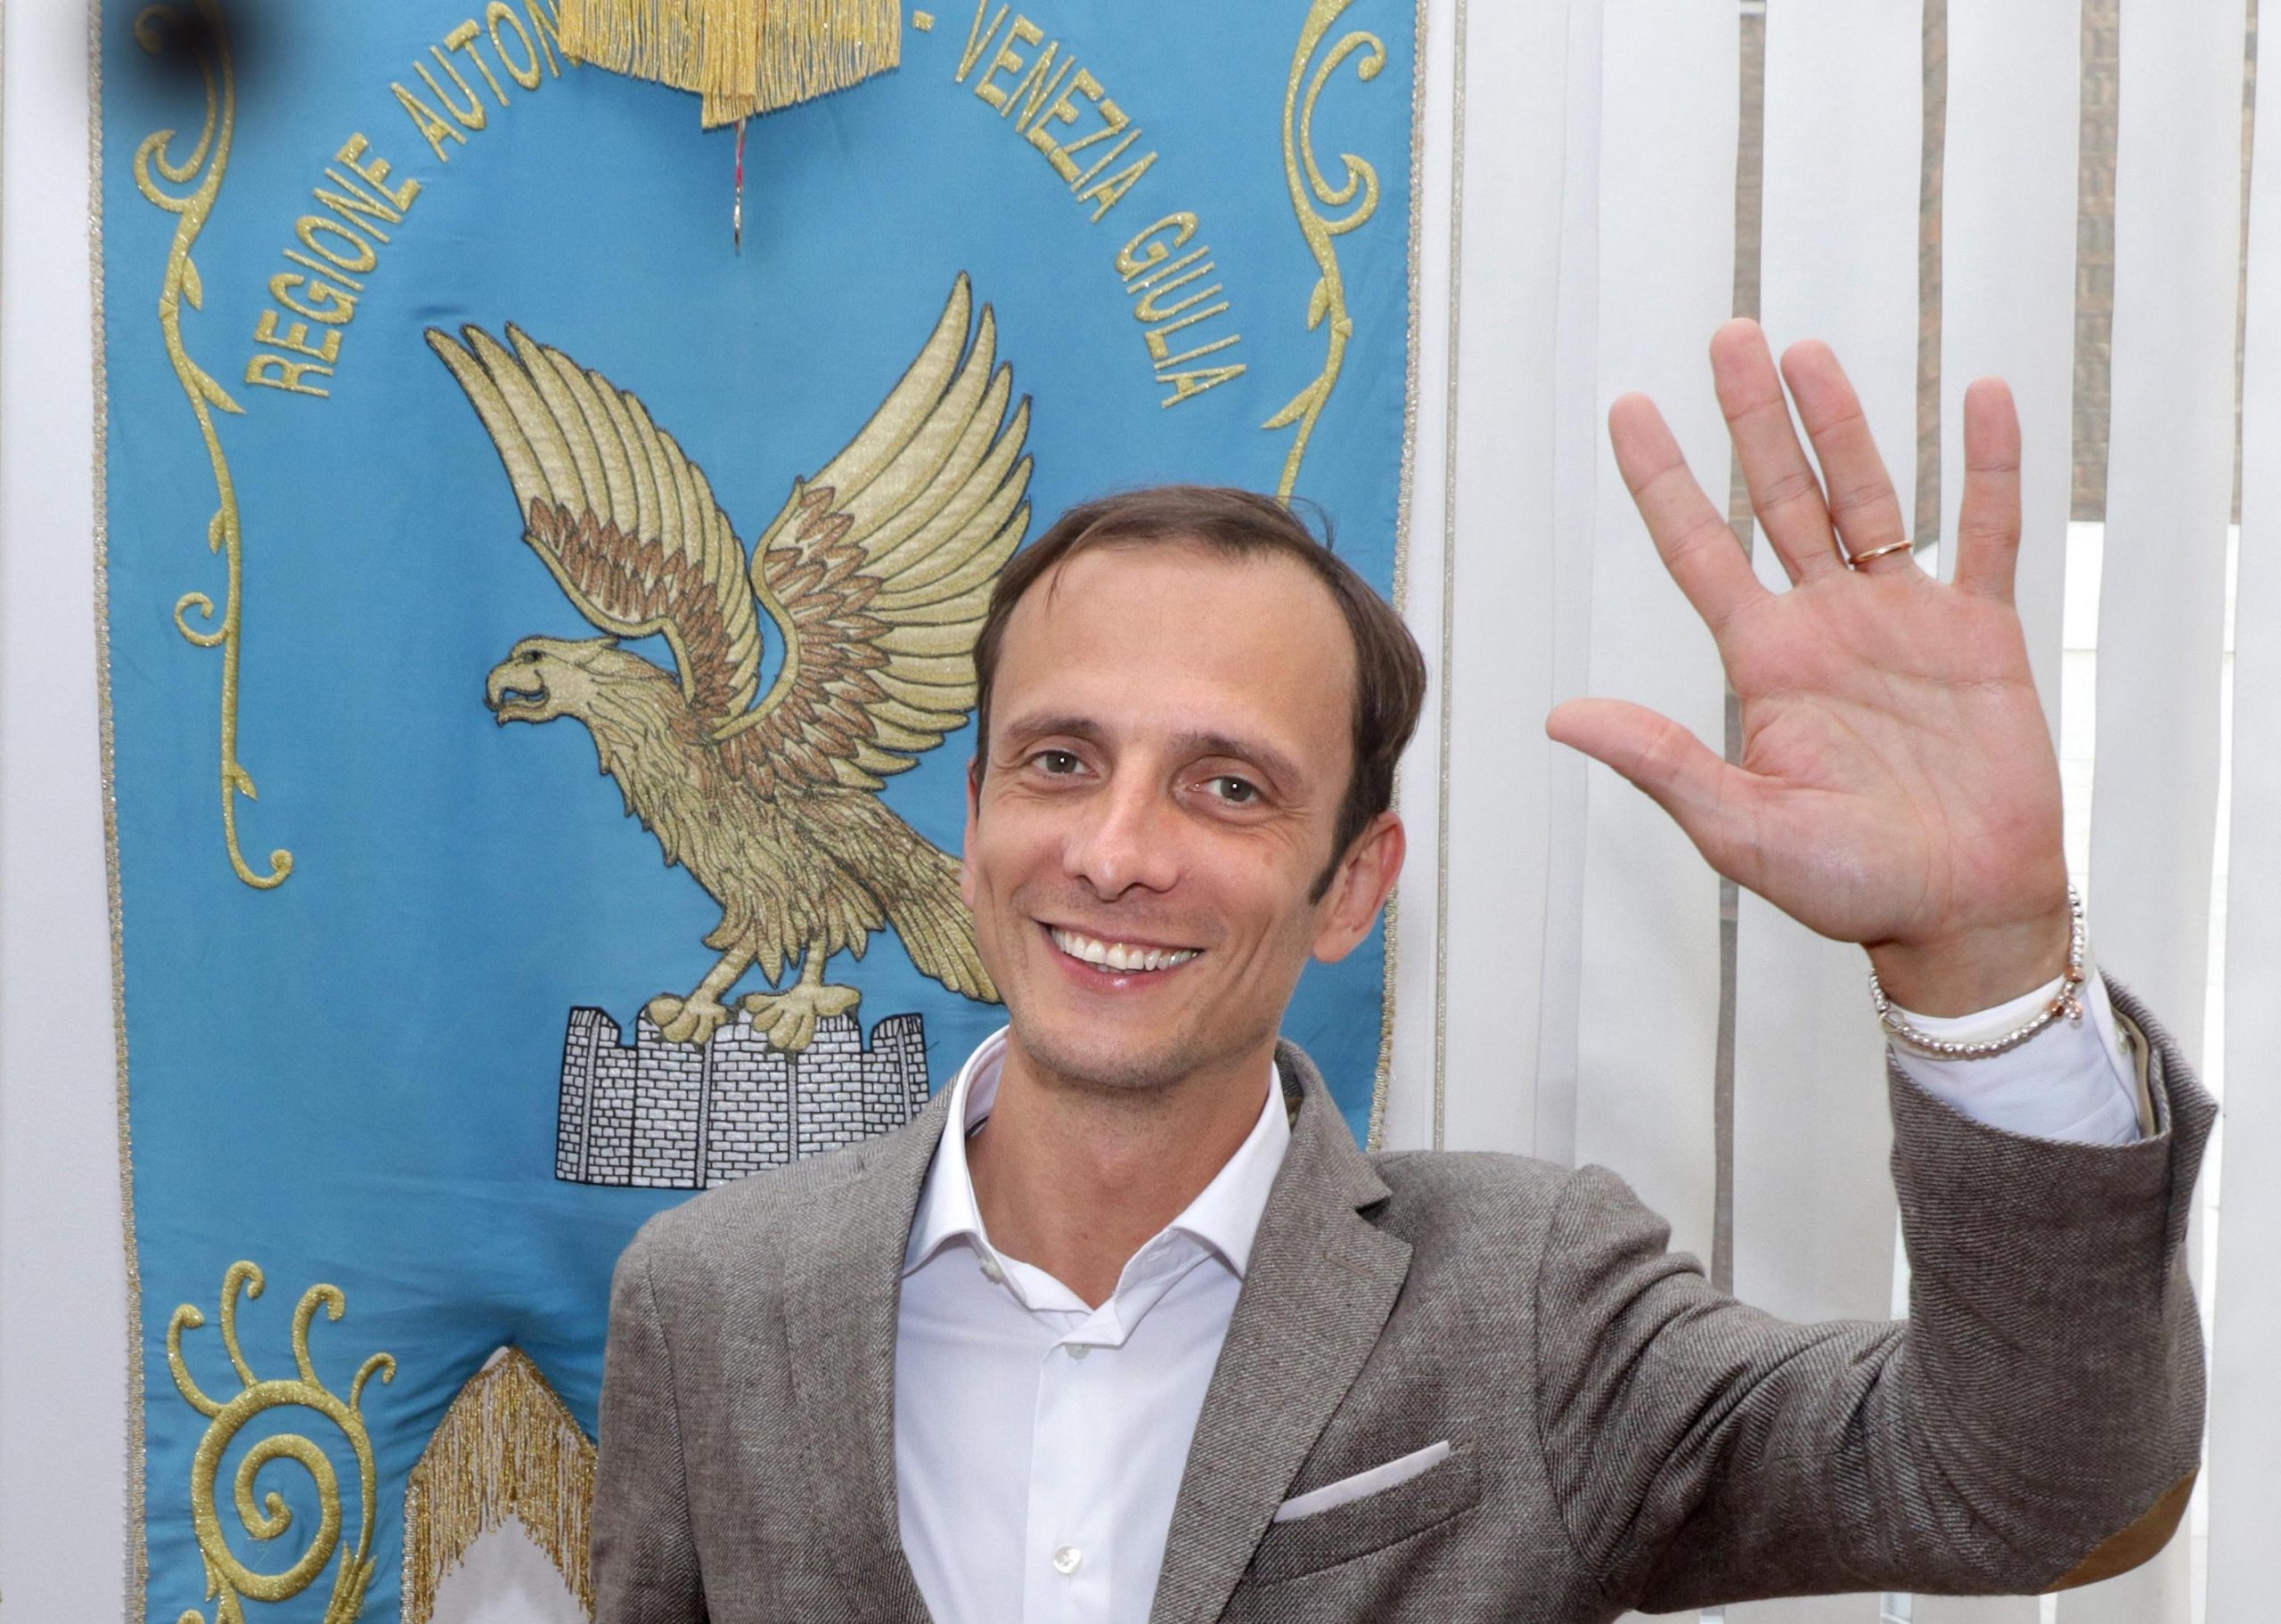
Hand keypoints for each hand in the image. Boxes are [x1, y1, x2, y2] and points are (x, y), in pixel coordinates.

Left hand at [1546, 320, 2071, 1016]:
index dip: (1665, 478)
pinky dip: (1988, 472)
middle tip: (1729, 337)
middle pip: (1780, 497)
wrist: (1961, 913)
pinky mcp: (1981, 634)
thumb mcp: (1738, 826)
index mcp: (1763, 661)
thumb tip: (1562, 718)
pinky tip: (1981, 401)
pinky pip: (1985, 535)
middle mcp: (1824, 624)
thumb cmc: (1849, 886)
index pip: (1700, 547)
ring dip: (1843, 425)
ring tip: (1810, 353)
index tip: (1629, 409)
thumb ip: (1661, 761)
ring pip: (1869, 497)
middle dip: (1752, 420)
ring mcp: (1902, 621)